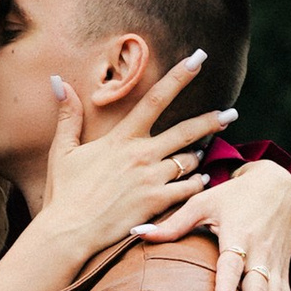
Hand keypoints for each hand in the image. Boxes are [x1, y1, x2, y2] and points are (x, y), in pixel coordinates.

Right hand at [26, 53, 239, 286]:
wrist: (69, 232)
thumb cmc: (64, 192)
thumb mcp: (63, 151)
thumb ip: (68, 115)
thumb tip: (59, 81)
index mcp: (121, 138)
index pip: (155, 98)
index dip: (179, 76)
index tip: (198, 59)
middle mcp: (142, 155)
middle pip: (187, 131)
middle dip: (213, 119)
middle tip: (232, 113)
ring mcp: (152, 179)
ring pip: (189, 161)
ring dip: (198, 156)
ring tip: (203, 153)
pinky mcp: (157, 203)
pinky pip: (188, 188)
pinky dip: (197, 182)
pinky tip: (201, 180)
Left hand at [138, 153, 290, 290]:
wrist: (279, 185)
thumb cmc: (234, 195)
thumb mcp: (204, 202)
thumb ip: (172, 223)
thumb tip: (136, 231)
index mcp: (239, 235)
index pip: (232, 263)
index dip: (228, 283)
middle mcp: (260, 252)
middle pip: (259, 287)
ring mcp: (274, 263)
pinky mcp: (283, 270)